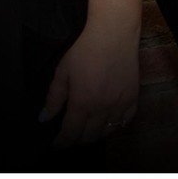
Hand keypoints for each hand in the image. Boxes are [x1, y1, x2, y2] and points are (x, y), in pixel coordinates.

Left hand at [41, 20, 139, 149]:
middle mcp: (101, 109)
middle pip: (88, 137)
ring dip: (95, 135)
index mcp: (82, 103)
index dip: (62, 142)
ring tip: (87, 131)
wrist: (113, 33)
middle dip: (77, 140)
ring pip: (107, 132)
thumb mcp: (63, 71)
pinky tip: (108, 122)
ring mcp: (119, 105)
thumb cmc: (85, 49)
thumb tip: (44, 118)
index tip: (56, 145)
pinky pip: (125, 121)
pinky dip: (116, 126)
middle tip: (71, 136)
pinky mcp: (133, 98)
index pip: (70, 133)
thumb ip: (53, 98)